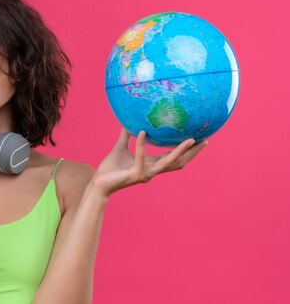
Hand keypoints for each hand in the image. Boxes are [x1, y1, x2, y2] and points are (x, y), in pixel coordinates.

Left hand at [91, 128, 207, 196]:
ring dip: (179, 151)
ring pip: (168, 162)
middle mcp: (152, 170)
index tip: (199, 139)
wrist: (98, 183)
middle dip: (193, 153)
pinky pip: (140, 157)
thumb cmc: (110, 168)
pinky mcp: (135, 175)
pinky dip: (141, 145)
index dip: (187, 150)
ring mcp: (145, 174)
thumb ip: (126, 135)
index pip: (174, 157)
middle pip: (178, 162)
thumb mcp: (120, 148)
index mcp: (151, 164)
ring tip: (190, 139)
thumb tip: (130, 120)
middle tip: (205, 140)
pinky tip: (141, 132)